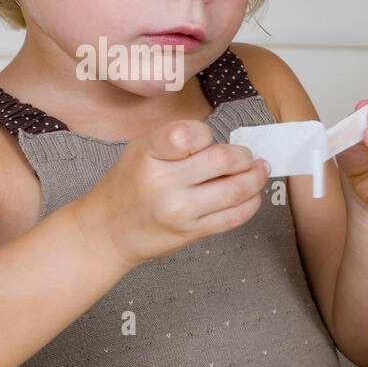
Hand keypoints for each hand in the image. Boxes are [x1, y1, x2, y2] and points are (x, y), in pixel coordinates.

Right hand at [77, 119, 269, 266]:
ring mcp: (179, 211)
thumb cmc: (127, 184)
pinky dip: (251, 203)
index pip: (191, 134)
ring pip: (235, 190)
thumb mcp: (140, 149)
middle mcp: (164, 183)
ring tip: (260, 170)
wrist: (107, 231)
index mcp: (148, 154)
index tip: (207, 138)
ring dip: (256, 178)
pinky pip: (233, 218)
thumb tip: (224, 140)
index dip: (207, 134)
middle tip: (248, 155)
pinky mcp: (191, 232)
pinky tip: (252, 195)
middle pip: (223, 160)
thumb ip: (177, 138)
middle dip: (244, 155)